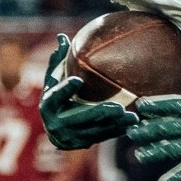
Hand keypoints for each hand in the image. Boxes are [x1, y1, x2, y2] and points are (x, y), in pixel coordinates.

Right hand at [39, 35, 137, 150]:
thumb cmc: (57, 99)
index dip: (66, 88)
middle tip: (119, 107)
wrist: (55, 131)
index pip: (56, 95)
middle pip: (81, 117)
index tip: (78, 80)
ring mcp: (70, 136)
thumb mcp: (53, 81)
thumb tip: (62, 36)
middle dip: (101, 112)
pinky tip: (130, 125)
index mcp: (48, 105)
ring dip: (115, 124)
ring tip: (132, 116)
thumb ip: (58, 62)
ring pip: (95, 130)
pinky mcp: (82, 144)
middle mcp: (57, 123)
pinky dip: (116, 131)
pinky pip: (102, 137)